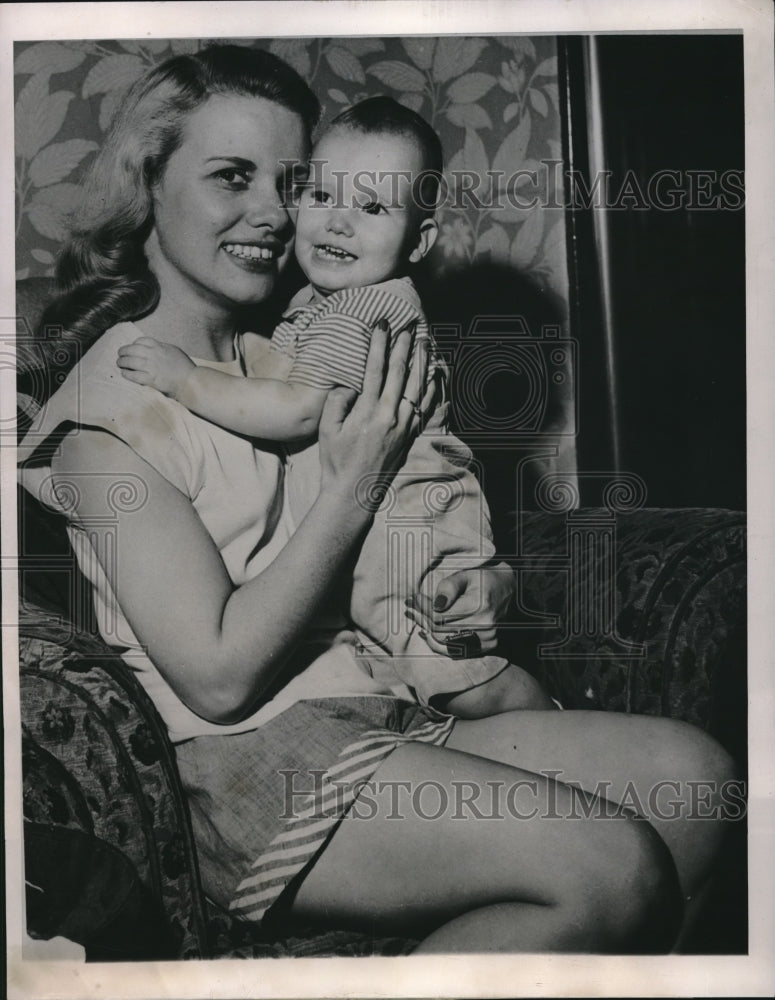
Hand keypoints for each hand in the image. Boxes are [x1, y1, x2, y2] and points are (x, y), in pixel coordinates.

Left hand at [116, 337, 195, 397]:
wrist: (191, 381)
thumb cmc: (185, 368)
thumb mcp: (174, 351)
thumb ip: (162, 348)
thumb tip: (152, 348)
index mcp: (160, 346)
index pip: (141, 341)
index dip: (133, 344)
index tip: (132, 348)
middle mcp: (153, 355)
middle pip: (131, 350)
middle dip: (123, 352)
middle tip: (120, 355)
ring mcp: (151, 367)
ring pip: (130, 362)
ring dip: (122, 362)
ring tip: (120, 364)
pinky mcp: (150, 379)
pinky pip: (133, 375)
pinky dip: (126, 374)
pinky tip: (124, 373)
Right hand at [318, 319, 435, 511]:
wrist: (354, 492)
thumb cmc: (337, 460)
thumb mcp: (328, 429)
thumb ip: (338, 401)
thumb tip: (351, 385)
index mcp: (368, 411)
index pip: (376, 369)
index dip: (380, 344)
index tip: (382, 325)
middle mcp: (390, 416)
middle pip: (400, 373)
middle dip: (404, 347)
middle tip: (408, 327)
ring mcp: (404, 427)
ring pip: (418, 388)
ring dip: (422, 363)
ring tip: (425, 344)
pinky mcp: (410, 437)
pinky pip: (426, 410)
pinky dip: (433, 392)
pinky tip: (436, 378)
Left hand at [405, 561, 514, 655]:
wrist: (507, 589)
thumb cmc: (483, 579)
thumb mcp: (465, 575)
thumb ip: (449, 587)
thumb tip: (436, 605)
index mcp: (480, 607)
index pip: (438, 616)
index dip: (422, 608)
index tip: (413, 598)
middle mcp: (485, 627)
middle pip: (439, 631)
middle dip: (421, 618)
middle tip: (410, 607)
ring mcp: (487, 640)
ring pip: (444, 643)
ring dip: (426, 630)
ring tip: (416, 617)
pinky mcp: (486, 647)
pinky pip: (454, 651)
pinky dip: (438, 643)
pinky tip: (427, 632)